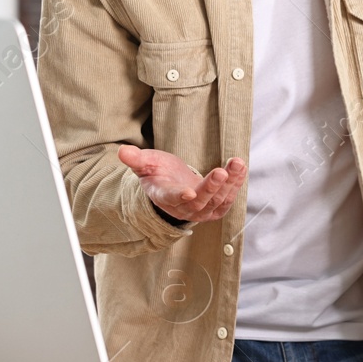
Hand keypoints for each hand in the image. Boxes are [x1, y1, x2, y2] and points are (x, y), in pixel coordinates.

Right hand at [117, 145, 245, 223]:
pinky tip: (240, 169)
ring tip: (237, 163)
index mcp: (163, 196)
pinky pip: (227, 200)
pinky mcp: (214, 208)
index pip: (171, 198)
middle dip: (211, 187)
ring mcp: (200, 210)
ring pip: (217, 201)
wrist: (172, 185)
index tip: (189, 192)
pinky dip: (235, 186)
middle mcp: (182, 207)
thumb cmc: (158, 173)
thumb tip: (121, 151)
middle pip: (199, 202)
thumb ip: (136, 159)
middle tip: (222, 172)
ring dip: (229, 183)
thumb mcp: (145, 163)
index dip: (179, 196)